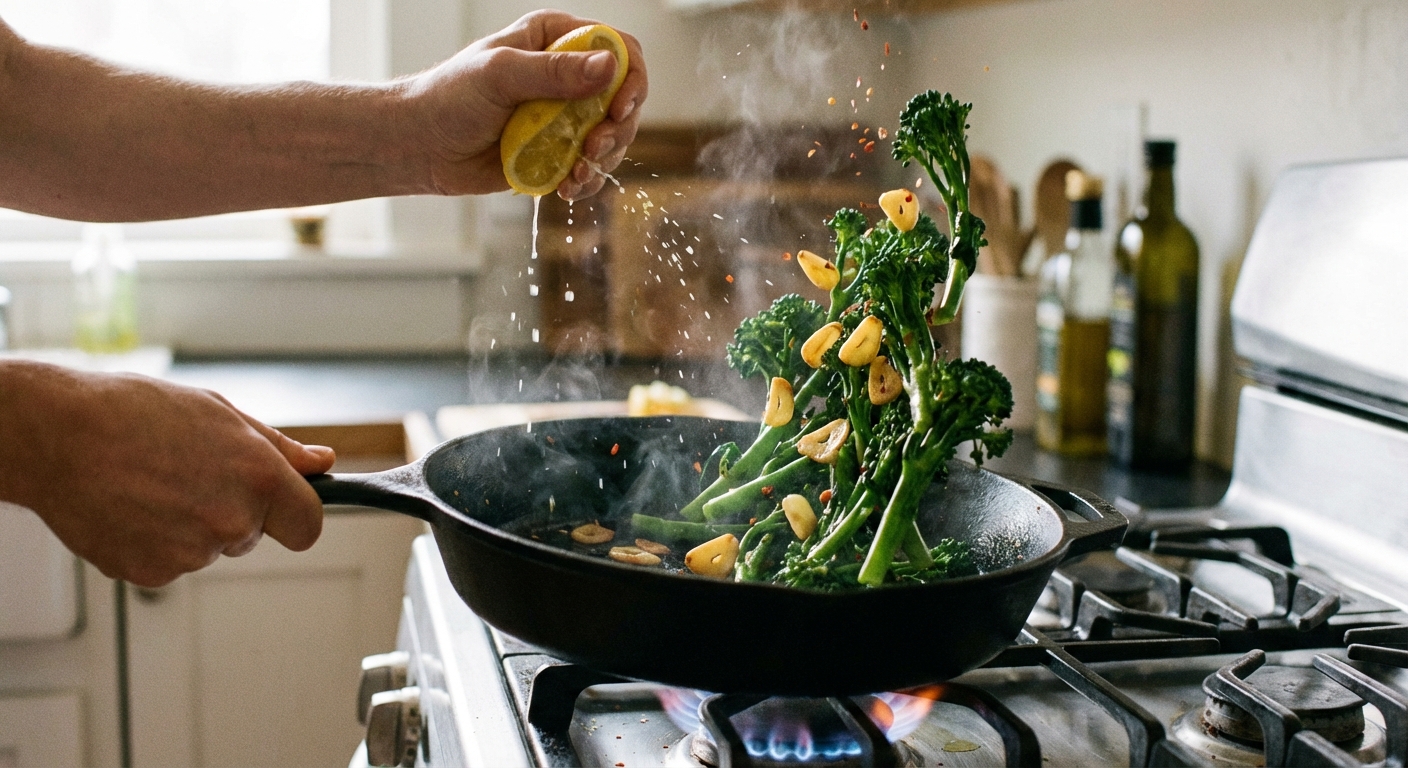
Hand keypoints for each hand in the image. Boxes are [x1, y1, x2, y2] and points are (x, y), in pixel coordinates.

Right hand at [0, 362, 334, 586]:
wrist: (55, 436)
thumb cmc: (133, 414)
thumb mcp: (220, 414)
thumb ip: (278, 448)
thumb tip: (320, 463)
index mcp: (257, 479)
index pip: (309, 526)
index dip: (297, 515)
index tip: (284, 507)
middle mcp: (230, 522)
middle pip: (252, 534)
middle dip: (233, 509)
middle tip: (188, 472)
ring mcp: (189, 554)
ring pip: (208, 547)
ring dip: (190, 524)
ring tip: (151, 483)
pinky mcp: (151, 574)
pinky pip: (171, 562)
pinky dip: (156, 541)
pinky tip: (132, 506)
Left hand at [405, 10, 647, 200]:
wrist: (420, 146)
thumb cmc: (448, 98)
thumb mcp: (500, 75)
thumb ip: (554, 72)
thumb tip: (610, 67)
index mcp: (555, 39)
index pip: (619, 48)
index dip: (630, 78)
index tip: (619, 109)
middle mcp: (566, 74)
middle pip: (624, 97)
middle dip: (618, 127)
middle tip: (594, 147)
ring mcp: (564, 115)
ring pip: (613, 136)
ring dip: (604, 158)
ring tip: (576, 174)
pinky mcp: (557, 151)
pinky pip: (590, 166)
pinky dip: (586, 181)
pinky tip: (567, 188)